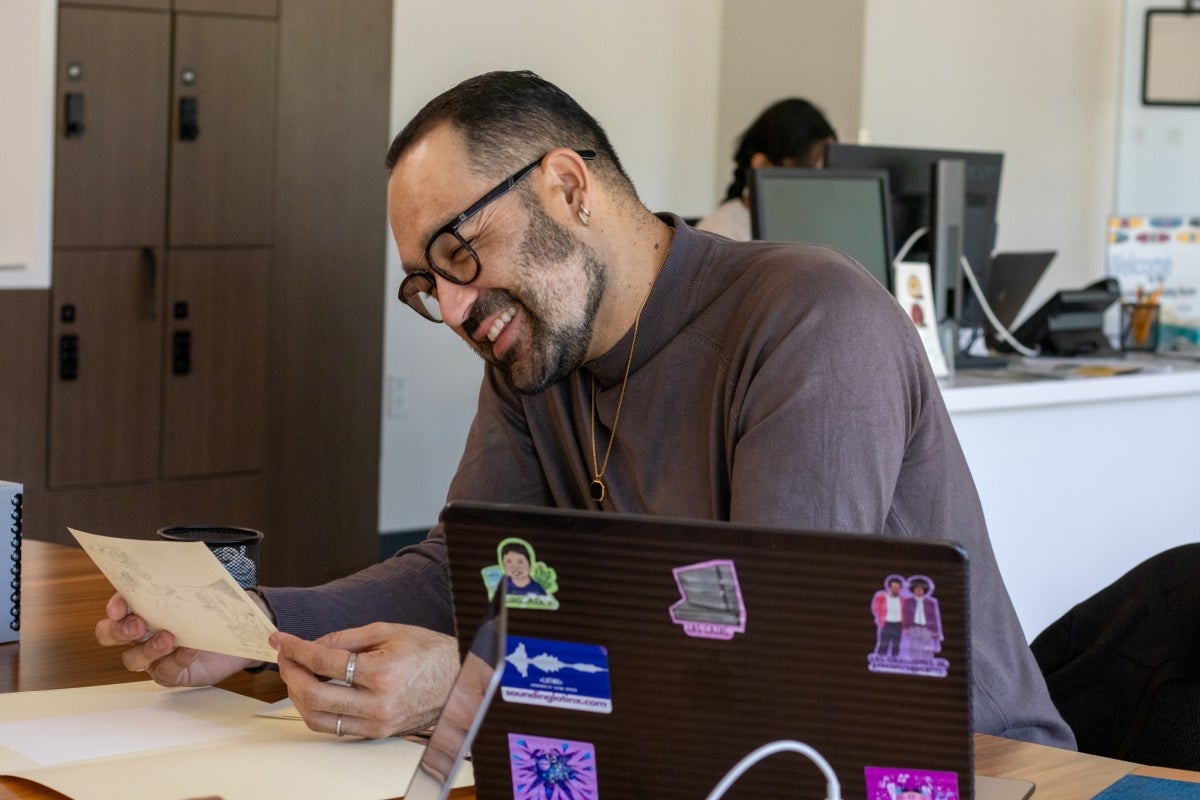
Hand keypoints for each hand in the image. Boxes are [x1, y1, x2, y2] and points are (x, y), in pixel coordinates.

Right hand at [95, 593, 258, 685]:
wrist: (238, 636)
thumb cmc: (212, 610)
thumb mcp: (203, 592)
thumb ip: (192, 581)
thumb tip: (192, 566)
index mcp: (142, 609)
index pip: (117, 607)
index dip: (115, 607)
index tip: (120, 606)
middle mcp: (140, 634)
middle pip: (110, 635)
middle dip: (119, 630)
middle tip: (137, 625)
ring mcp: (152, 657)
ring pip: (132, 658)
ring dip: (148, 649)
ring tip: (168, 638)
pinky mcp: (171, 674)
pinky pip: (166, 671)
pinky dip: (177, 659)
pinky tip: (191, 649)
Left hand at [272, 623, 457, 738]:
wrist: (459, 680)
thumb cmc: (431, 653)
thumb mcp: (389, 631)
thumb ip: (346, 638)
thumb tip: (313, 645)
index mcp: (382, 673)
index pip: (323, 661)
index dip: (296, 648)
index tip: (281, 639)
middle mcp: (378, 704)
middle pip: (312, 695)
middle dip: (289, 673)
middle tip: (284, 656)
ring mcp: (376, 724)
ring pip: (317, 718)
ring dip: (297, 695)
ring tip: (296, 674)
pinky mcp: (377, 734)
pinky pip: (334, 727)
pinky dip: (317, 710)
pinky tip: (314, 691)